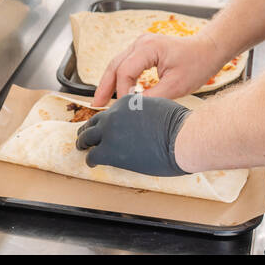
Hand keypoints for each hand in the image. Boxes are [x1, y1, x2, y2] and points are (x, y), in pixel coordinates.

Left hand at [75, 94, 190, 175]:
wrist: (181, 138)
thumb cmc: (179, 126)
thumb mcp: (160, 107)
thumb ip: (146, 111)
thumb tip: (146, 121)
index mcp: (127, 102)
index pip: (111, 111)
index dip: (107, 121)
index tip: (106, 127)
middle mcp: (115, 113)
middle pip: (94, 121)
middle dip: (89, 129)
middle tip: (86, 135)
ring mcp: (110, 131)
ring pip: (87, 137)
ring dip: (84, 143)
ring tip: (82, 147)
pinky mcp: (109, 150)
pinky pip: (93, 155)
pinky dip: (90, 159)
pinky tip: (91, 163)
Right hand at [92, 31, 224, 104]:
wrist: (209, 50)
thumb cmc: (197, 64)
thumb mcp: (176, 86)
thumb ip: (152, 97)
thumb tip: (133, 109)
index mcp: (148, 47)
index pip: (124, 71)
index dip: (121, 91)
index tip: (124, 108)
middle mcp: (141, 42)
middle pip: (114, 65)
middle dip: (105, 86)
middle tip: (96, 105)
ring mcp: (141, 45)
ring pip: (117, 64)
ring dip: (110, 82)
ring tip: (101, 101)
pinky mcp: (144, 50)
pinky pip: (126, 63)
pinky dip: (119, 77)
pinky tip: (117, 91)